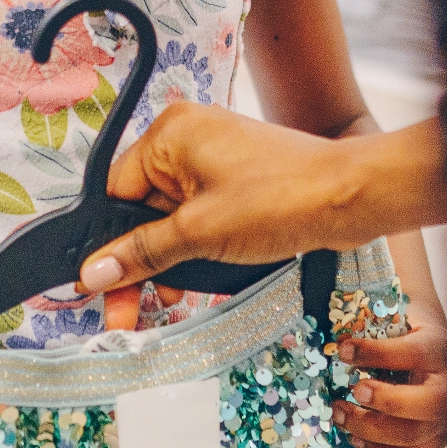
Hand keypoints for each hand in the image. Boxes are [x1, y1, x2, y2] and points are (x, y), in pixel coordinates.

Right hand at [80, 103, 371, 293]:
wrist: (351, 197)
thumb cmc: (282, 199)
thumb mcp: (200, 233)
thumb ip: (143, 252)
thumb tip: (95, 271)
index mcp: (169, 134)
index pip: (115, 194)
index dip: (107, 246)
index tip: (97, 288)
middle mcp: (187, 139)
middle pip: (140, 209)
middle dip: (138, 261)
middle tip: (127, 313)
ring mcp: (214, 158)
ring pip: (169, 218)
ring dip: (166, 261)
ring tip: (167, 301)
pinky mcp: (236, 179)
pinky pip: (197, 216)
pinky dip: (192, 248)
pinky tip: (189, 283)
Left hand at [331, 321, 446, 447]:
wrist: (433, 356)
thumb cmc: (407, 338)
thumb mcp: (396, 324)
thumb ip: (373, 330)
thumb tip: (339, 346)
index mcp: (441, 350)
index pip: (414, 353)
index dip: (376, 353)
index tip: (343, 351)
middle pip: (429, 404)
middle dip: (386, 400)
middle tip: (354, 391)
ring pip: (414, 435)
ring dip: (370, 429)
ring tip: (339, 414)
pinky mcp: (439, 440)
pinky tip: (355, 438)